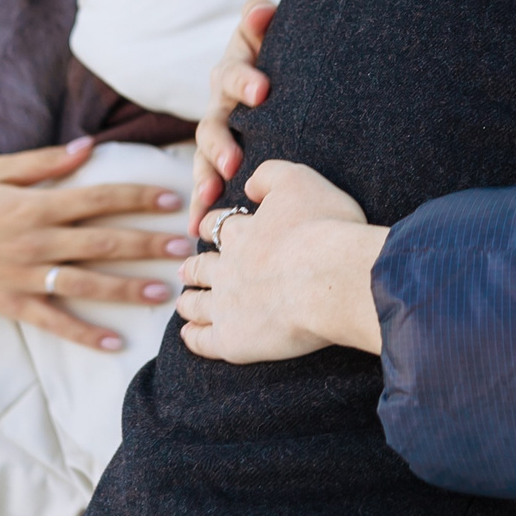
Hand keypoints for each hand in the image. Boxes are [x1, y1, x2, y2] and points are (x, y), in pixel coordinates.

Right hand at [0, 137, 194, 350]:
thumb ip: (44, 162)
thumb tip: (89, 146)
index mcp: (33, 206)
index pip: (96, 200)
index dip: (135, 198)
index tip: (170, 200)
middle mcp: (33, 243)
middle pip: (100, 244)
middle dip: (144, 246)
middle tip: (182, 249)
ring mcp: (24, 277)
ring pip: (85, 284)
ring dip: (126, 289)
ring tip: (163, 292)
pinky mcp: (13, 305)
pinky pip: (54, 322)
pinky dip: (84, 335)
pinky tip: (116, 342)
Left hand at [175, 160, 386, 363]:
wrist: (331, 278)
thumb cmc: (323, 228)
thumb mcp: (299, 181)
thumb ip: (269, 175)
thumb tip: (248, 184)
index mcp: (242, 233)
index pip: (218, 227)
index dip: (212, 226)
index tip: (208, 229)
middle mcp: (227, 269)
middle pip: (202, 267)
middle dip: (194, 267)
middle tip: (186, 269)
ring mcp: (226, 306)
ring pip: (197, 304)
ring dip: (189, 302)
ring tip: (184, 302)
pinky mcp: (232, 340)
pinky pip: (204, 341)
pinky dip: (194, 338)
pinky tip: (190, 335)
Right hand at [192, 0, 274, 227]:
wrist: (281, 87)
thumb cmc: (278, 57)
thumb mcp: (271, 37)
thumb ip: (259, 20)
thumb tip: (261, 9)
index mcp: (233, 74)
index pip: (233, 74)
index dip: (245, 81)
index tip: (263, 92)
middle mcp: (219, 107)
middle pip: (212, 125)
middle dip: (221, 144)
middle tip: (234, 162)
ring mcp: (218, 138)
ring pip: (204, 159)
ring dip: (205, 178)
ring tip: (211, 197)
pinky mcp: (220, 165)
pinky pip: (207, 186)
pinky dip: (201, 207)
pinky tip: (197, 229)